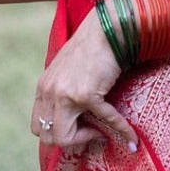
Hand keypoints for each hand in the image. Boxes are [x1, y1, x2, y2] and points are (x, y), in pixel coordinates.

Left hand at [30, 6, 138, 153]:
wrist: (105, 29)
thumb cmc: (91, 48)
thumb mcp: (67, 71)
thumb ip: (63, 91)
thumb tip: (74, 116)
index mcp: (43, 88)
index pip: (38, 126)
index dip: (57, 134)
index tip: (79, 129)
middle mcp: (49, 92)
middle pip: (46, 136)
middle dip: (69, 141)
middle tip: (89, 133)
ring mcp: (66, 95)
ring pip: (63, 138)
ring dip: (84, 140)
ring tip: (100, 132)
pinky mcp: (87, 94)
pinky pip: (105, 122)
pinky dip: (121, 131)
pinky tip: (131, 136)